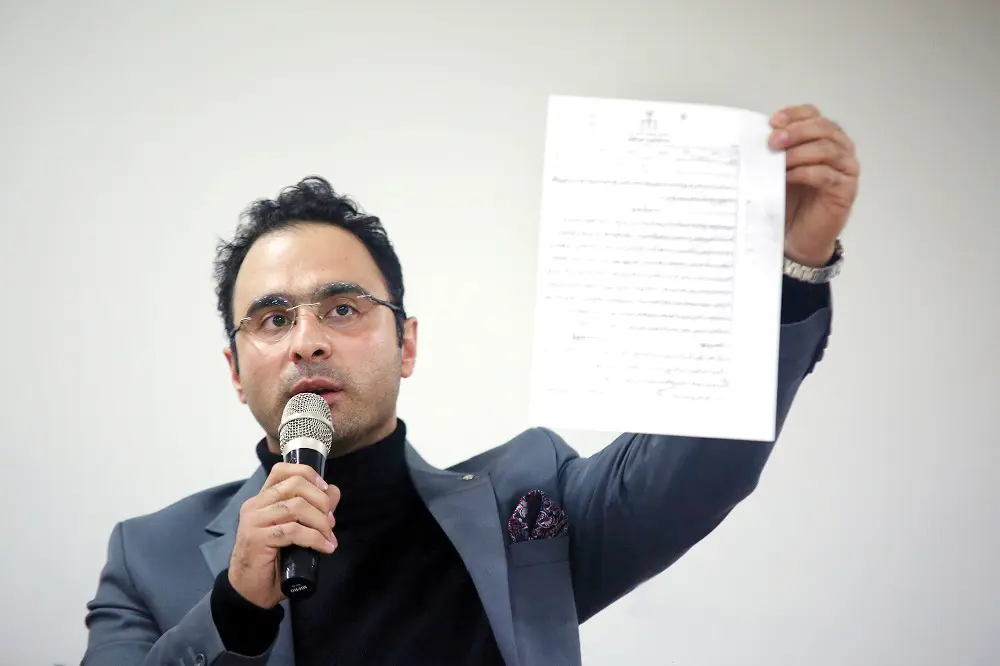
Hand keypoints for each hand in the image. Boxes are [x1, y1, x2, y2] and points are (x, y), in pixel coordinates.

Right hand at [229, 463, 340, 608]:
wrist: (250, 591)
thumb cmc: (273, 561)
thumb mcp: (296, 531)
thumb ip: (312, 509)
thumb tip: (333, 491)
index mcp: (263, 499)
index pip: (282, 470)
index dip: (307, 474)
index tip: (325, 489)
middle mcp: (255, 505)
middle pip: (295, 484)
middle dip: (321, 501)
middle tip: (331, 522)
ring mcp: (254, 521)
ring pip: (296, 506)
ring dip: (320, 522)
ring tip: (329, 537)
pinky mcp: (257, 538)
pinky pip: (293, 531)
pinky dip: (315, 538)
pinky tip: (325, 548)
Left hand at [769, 104, 859, 266]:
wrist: (799, 236)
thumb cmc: (791, 200)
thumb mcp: (779, 170)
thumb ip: (776, 151)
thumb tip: (758, 134)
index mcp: (824, 138)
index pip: (814, 115)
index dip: (794, 115)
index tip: (773, 121)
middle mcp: (840, 149)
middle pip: (823, 128)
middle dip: (796, 131)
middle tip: (773, 141)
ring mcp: (847, 170)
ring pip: (828, 149)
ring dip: (800, 152)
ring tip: (779, 161)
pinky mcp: (846, 190)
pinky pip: (827, 175)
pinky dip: (805, 172)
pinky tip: (788, 177)